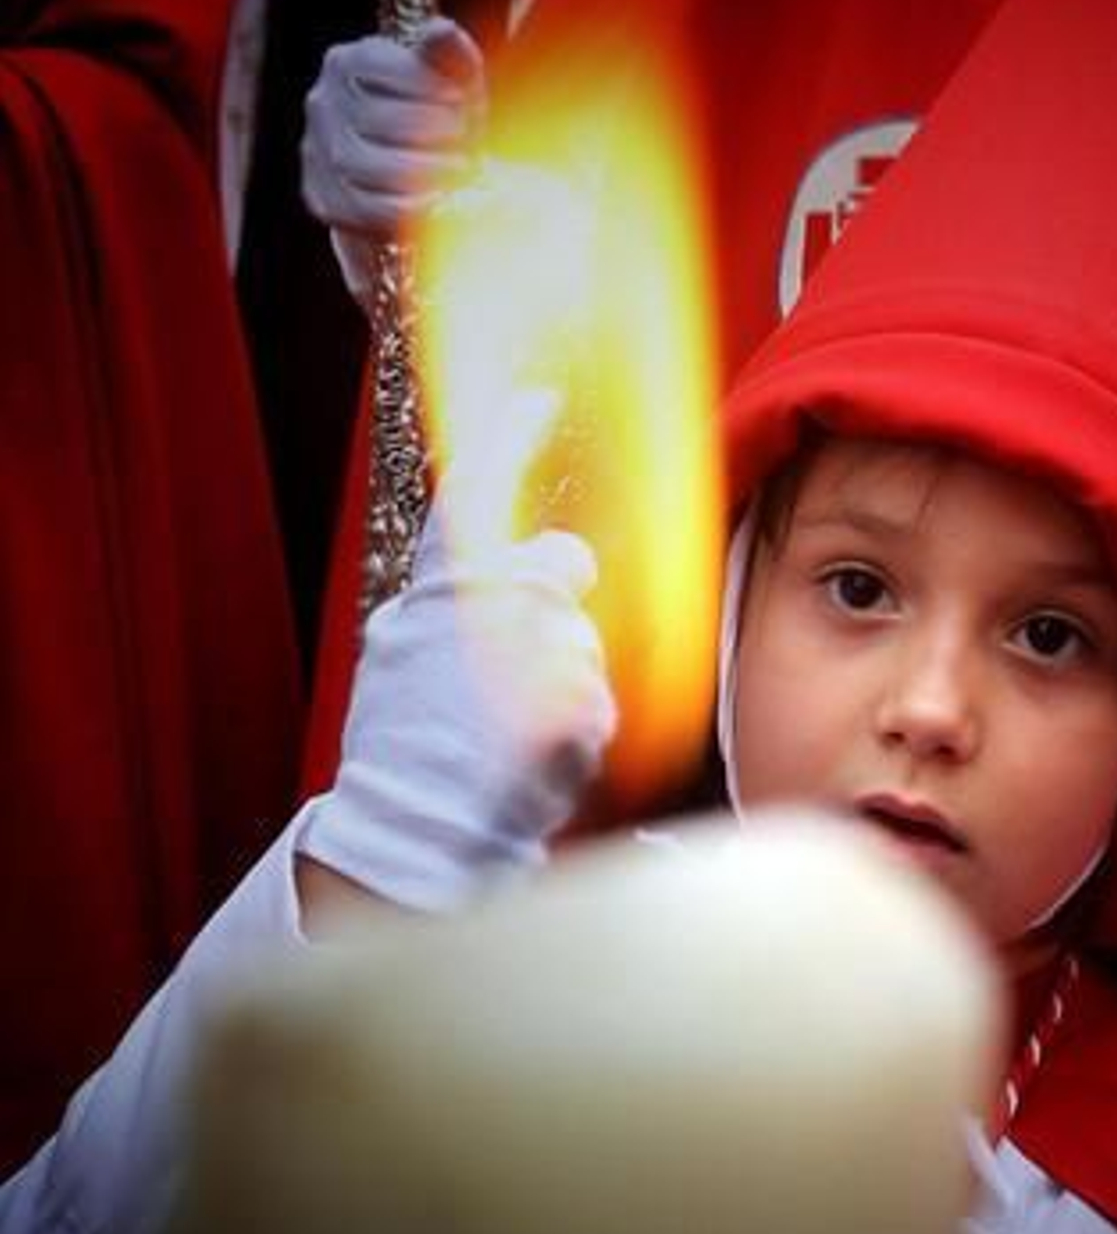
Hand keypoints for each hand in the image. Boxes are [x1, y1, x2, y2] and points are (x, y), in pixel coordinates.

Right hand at [299, 392, 615, 910]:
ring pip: (586, 644)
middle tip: (532, 657)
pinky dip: (579, 737)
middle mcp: (471, 613)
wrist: (402, 837)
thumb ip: (467, 604)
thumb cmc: (410, 751)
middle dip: (559, 603)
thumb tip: (555, 558)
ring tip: (511, 739)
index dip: (506, 438)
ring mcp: (516, 661)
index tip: (537, 396)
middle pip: (561, 566)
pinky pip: (597, 701)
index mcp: (427, 597)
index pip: (471, 493)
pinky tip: (533, 766)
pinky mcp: (558, 711)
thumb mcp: (409, 658)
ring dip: (568, 686)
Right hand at [300, 16, 486, 307]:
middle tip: (464, 139)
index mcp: (346, 62)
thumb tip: (440, 31)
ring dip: (423, 170)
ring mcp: (317, 151)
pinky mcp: (324, 198)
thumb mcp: (453, 82)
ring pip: (364, 165)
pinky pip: (361, 207)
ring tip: (457, 168)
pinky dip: (406, 207)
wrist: (421, 179)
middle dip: (430, 131)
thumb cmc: (439, 119)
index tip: (460, 100)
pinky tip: (435, 199)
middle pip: (374, 118)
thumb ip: (451, 54)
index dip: (427, 85)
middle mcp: (322, 102)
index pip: (380, 66)